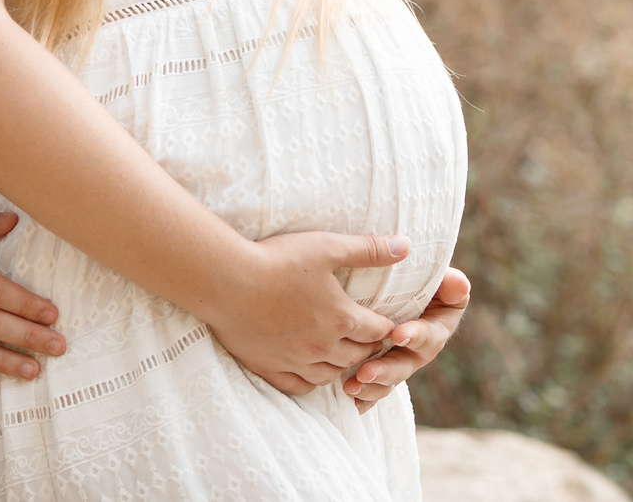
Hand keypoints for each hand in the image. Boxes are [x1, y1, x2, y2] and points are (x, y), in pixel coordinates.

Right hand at [199, 232, 405, 396]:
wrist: (226, 282)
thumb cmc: (277, 259)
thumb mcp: (327, 247)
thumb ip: (368, 249)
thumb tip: (406, 246)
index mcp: (341, 318)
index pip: (378, 330)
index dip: (385, 326)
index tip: (387, 323)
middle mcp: (323, 346)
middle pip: (357, 355)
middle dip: (367, 347)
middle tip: (369, 339)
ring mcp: (296, 360)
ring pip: (331, 375)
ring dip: (342, 366)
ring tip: (342, 355)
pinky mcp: (270, 368)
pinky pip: (299, 386)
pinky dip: (310, 382)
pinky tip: (310, 371)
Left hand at [344, 266, 469, 412]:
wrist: (401, 288)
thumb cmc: (421, 280)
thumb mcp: (440, 279)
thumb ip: (450, 283)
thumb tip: (459, 283)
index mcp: (436, 329)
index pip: (429, 335)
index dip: (415, 335)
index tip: (397, 334)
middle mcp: (418, 351)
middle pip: (405, 366)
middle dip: (385, 370)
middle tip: (366, 372)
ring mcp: (399, 362)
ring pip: (388, 381)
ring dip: (371, 387)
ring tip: (351, 386)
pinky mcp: (381, 370)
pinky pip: (374, 390)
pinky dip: (363, 399)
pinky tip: (350, 401)